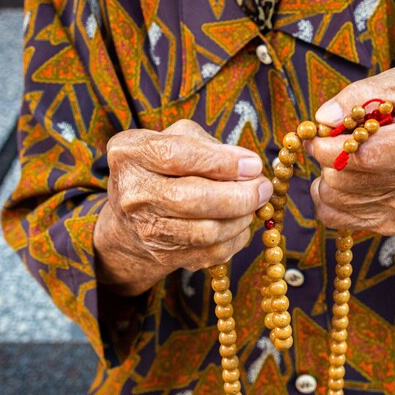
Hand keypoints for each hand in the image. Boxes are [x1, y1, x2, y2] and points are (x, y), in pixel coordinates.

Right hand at [94, 120, 273, 294]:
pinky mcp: (164, 255)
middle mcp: (133, 192)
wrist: (133, 215)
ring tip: (253, 204)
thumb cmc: (165, 166)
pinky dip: (235, 239)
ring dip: (241, 218)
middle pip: (191, 199)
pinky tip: (239, 223)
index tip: (253, 165)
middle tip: (263, 188)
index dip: (221, 162)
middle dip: (239, 195)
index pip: (177, 156)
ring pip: (206, 232)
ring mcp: (146, 228)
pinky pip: (211, 253)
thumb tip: (249, 167)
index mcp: (131, 153)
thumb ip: (210, 146)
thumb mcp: (178, 139)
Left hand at [305, 67, 394, 235]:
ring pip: (334, 197)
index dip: (331, 147)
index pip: (368, 155)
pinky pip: (334, 216)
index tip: (316, 134)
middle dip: (325, 157)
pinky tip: (341, 179)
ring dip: (325, 175)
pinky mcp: (389, 223)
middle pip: (345, 179)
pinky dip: (325, 197)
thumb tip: (324, 118)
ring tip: (340, 158)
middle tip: (327, 141)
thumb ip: (360, 94)